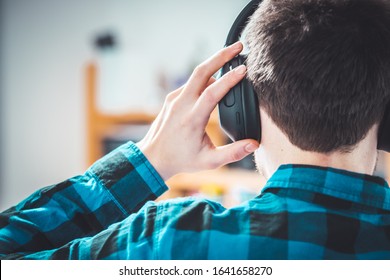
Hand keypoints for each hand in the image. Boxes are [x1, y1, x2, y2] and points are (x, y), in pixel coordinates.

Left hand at [137, 42, 258, 180]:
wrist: (153, 158)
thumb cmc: (181, 160)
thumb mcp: (209, 161)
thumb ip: (233, 153)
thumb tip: (254, 144)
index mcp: (192, 119)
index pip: (212, 92)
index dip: (229, 79)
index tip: (243, 69)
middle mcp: (181, 105)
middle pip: (201, 71)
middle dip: (220, 56)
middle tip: (238, 47)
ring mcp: (174, 99)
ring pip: (196, 75)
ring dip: (213, 64)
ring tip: (231, 58)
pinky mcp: (172, 98)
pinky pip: (190, 83)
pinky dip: (204, 77)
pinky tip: (215, 77)